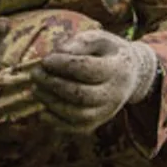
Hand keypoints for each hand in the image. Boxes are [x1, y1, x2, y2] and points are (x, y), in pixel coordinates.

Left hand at [31, 30, 158, 132]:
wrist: (131, 75)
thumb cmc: (108, 52)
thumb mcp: (99, 38)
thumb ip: (80, 42)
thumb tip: (58, 51)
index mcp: (117, 69)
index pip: (88, 69)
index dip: (63, 65)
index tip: (46, 59)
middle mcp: (114, 94)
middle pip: (82, 94)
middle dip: (53, 85)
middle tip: (35, 74)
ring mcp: (107, 111)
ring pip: (78, 115)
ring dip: (52, 103)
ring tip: (35, 90)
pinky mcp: (98, 123)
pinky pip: (77, 128)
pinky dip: (57, 123)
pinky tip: (43, 111)